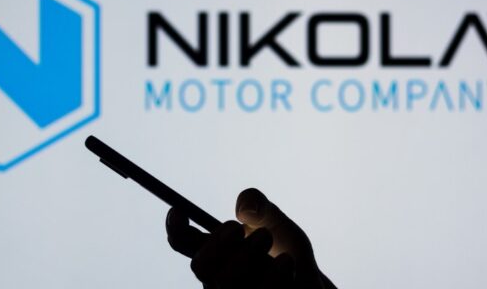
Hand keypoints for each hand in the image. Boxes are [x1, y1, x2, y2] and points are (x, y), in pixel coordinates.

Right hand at [166, 188, 335, 287]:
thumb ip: (259, 205)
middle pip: (201, 266)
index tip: (178, 210)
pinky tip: (286, 262)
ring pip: (227, 285)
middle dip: (218, 243)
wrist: (311, 283)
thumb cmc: (287, 253)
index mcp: (216, 252)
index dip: (175, 229)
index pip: (183, 243)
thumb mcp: (275, 221)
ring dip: (247, 254)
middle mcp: (218, 280)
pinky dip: (273, 275)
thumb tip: (244, 207)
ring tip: (267, 237)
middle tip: (236, 228)